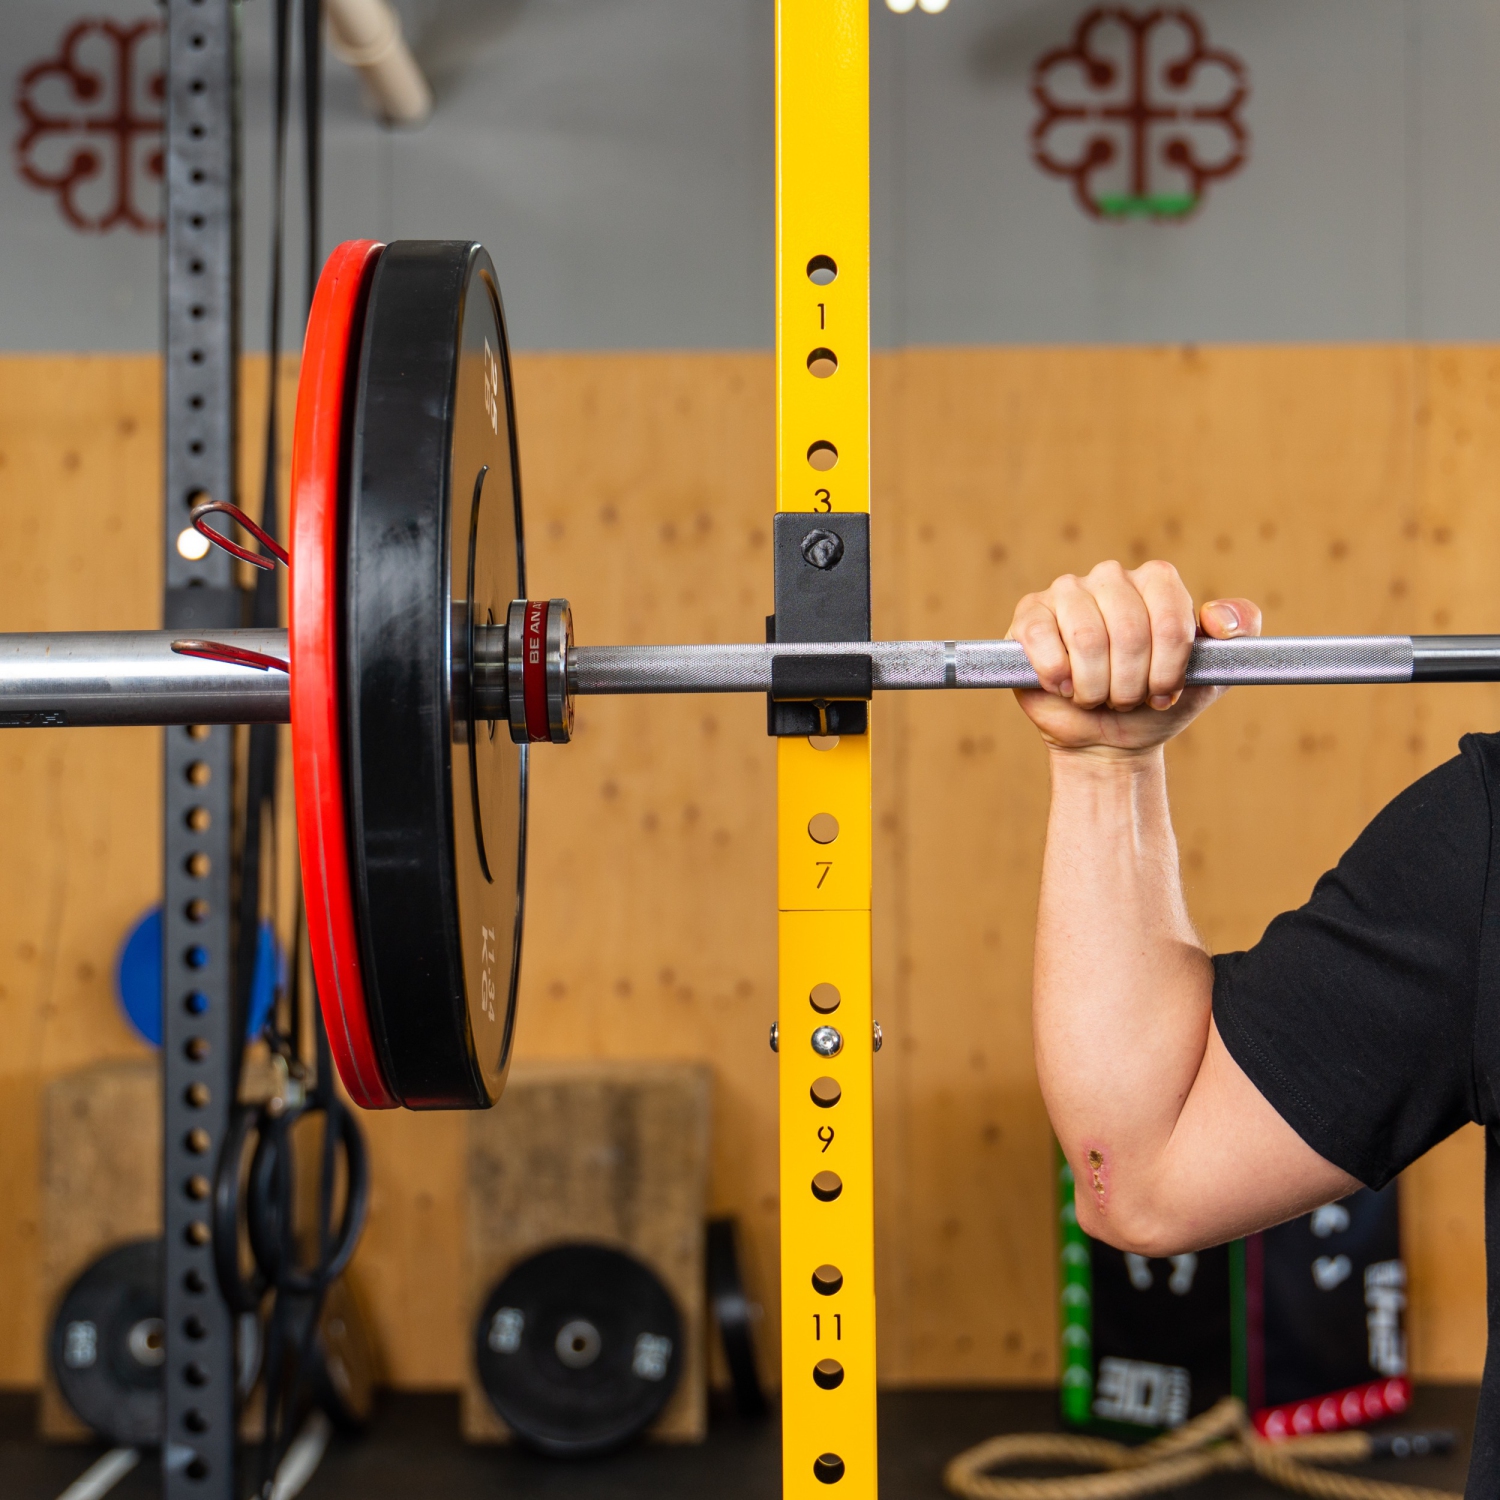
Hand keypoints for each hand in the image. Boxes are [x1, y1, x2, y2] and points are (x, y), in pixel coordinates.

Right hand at [1009, 560, 1261, 753]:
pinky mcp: (1029, 615)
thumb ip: (1240, 636)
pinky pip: (1042, 639)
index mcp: (1157, 581)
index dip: (1167, 669)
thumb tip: (1220, 621)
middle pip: (1129, 631)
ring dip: (1094, 686)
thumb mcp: (1211, 673)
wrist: (1107, 737)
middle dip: (1129, 683)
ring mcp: (1066, 591)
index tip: (1163, 692)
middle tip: (1126, 700)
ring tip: (1095, 696)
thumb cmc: (1156, 700)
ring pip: (1087, 638)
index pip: (1170, 620)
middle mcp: (1111, 576)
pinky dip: (1057, 675)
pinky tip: (1063, 686)